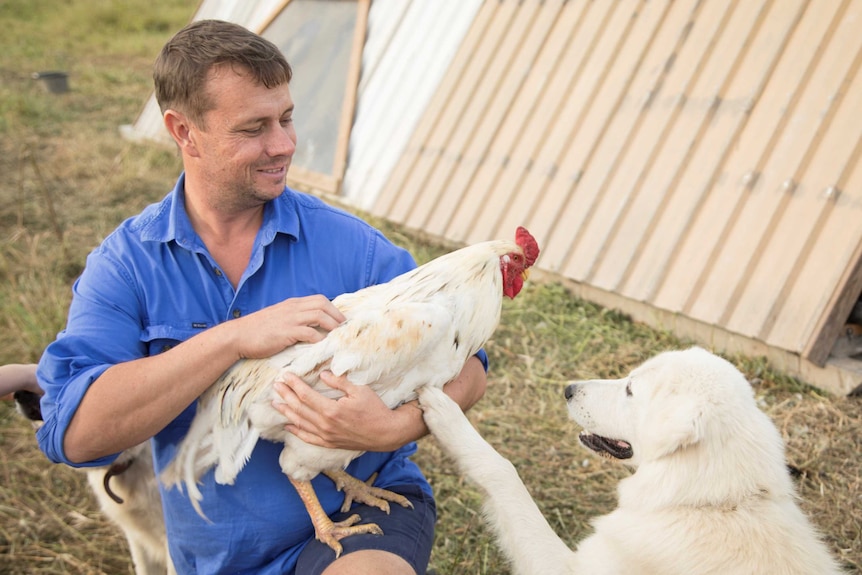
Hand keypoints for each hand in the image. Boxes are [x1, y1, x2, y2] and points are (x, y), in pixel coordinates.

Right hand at [232, 295, 345, 359]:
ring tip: (338, 337)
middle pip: (323, 304)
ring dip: (332, 326)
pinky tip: (323, 346)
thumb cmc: (256, 331)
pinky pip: (309, 332)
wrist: (237, 336)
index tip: (341, 321)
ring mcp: (289, 319)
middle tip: (344, 328)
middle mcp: (293, 308)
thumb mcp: (278, 319)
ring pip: (319, 316)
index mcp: (292, 304)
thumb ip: (293, 319)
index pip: (319, 299)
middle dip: (337, 315)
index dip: (333, 309)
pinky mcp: (285, 332)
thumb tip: (308, 328)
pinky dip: (319, 339)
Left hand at [271, 371, 412, 451]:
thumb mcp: (360, 390)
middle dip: (286, 395)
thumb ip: (339, 382)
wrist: (385, 433)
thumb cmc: (375, 409)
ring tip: (276, 403)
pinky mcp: (329, 443)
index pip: (306, 395)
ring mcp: (326, 436)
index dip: (294, 384)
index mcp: (331, 410)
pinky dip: (296, 431)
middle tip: (276, 385)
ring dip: (286, 412)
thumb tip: (323, 374)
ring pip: (300, 423)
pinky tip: (288, 425)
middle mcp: (325, 425)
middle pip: (299, 408)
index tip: (286, 376)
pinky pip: (308, 438)